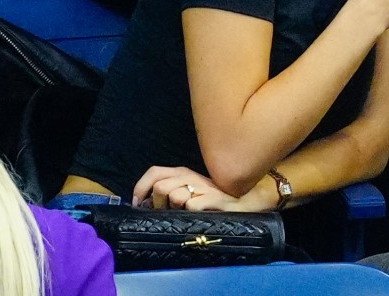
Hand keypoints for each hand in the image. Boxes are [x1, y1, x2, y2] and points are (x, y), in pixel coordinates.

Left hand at [133, 165, 277, 211]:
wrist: (249, 199)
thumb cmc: (215, 199)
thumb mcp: (191, 191)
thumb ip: (170, 193)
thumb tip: (146, 204)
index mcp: (184, 172)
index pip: (154, 172)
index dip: (141, 188)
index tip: (140, 203)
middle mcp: (192, 176)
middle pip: (161, 187)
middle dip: (158, 204)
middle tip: (166, 213)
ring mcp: (204, 188)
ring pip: (175, 197)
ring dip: (175, 210)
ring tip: (185, 215)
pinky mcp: (216, 200)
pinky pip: (192, 206)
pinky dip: (190, 214)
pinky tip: (199, 216)